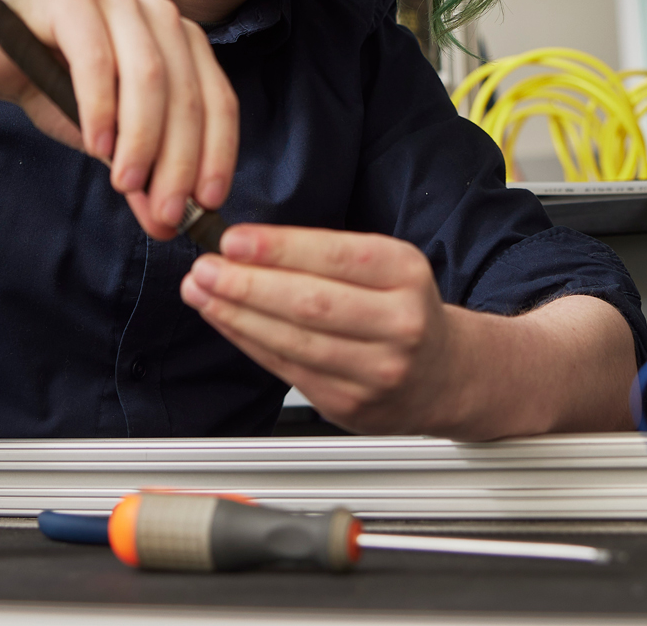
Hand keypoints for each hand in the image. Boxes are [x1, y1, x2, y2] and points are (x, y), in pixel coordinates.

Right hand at [0, 0, 235, 241]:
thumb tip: (169, 222)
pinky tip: (96, 144)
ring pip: (149, 74)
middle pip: (186, 92)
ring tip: (126, 182)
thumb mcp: (109, 143)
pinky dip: (101, 107)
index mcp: (184, 45)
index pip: (218, 100)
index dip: (217, 153)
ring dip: (142, 137)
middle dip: (178, 159)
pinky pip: (96, 59)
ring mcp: (119, 1)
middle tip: (164, 209)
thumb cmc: (60, 92)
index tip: (206, 203)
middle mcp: (161, 16)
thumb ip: (143, 176)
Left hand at [179, 225, 463, 433]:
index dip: (279, 249)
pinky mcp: (351, 404)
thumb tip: (245, 247)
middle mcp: (399, 322)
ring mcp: (377, 369)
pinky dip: (251, 344)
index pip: (336, 255)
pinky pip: (289, 370)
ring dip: (238, 316)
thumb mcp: (385, 266)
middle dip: (247, 285)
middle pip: (311, 303)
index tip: (233, 241)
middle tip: (205, 270)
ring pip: (295, 341)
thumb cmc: (403, 309)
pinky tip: (228, 323)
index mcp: (407, 273)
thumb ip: (323, 255)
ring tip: (203, 294)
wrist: (442, 375)